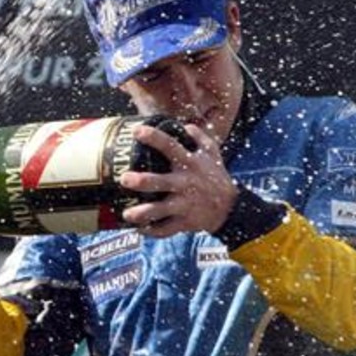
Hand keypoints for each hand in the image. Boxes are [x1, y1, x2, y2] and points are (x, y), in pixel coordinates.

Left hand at [118, 123, 237, 236]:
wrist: (231, 208)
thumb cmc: (215, 177)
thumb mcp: (213, 154)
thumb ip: (199, 138)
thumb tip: (185, 124)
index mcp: (189, 164)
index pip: (171, 147)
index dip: (155, 137)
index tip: (138, 130)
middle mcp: (185, 183)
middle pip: (161, 182)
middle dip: (143, 181)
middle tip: (125, 179)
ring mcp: (184, 204)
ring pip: (160, 210)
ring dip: (143, 213)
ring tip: (127, 214)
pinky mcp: (184, 222)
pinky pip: (166, 229)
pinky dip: (152, 231)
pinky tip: (139, 229)